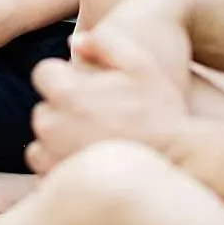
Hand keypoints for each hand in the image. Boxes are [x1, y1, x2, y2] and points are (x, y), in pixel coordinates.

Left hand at [26, 26, 187, 172]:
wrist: (182, 164)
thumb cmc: (161, 112)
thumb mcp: (140, 64)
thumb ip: (104, 42)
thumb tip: (74, 40)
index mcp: (67, 93)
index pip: (43, 73)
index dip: (64, 77)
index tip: (86, 89)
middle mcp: (52, 126)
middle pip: (43, 110)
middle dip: (62, 111)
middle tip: (97, 119)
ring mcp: (54, 158)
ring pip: (41, 142)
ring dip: (58, 141)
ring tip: (93, 144)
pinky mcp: (59, 183)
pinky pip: (45, 171)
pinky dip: (61, 168)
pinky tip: (89, 163)